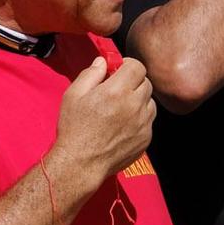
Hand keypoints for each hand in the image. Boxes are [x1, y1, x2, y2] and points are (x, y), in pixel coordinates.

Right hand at [50, 56, 154, 188]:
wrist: (81, 162)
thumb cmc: (74, 128)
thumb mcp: (73, 95)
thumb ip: (90, 74)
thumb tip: (103, 62)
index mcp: (116, 91)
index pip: (137, 66)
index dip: (127, 65)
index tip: (118, 70)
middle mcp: (134, 105)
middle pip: (146, 82)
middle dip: (133, 82)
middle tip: (117, 89)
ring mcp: (143, 123)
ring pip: (150, 101)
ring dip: (139, 100)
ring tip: (121, 108)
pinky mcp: (146, 138)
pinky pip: (149, 121)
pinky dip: (140, 118)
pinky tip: (123, 125)